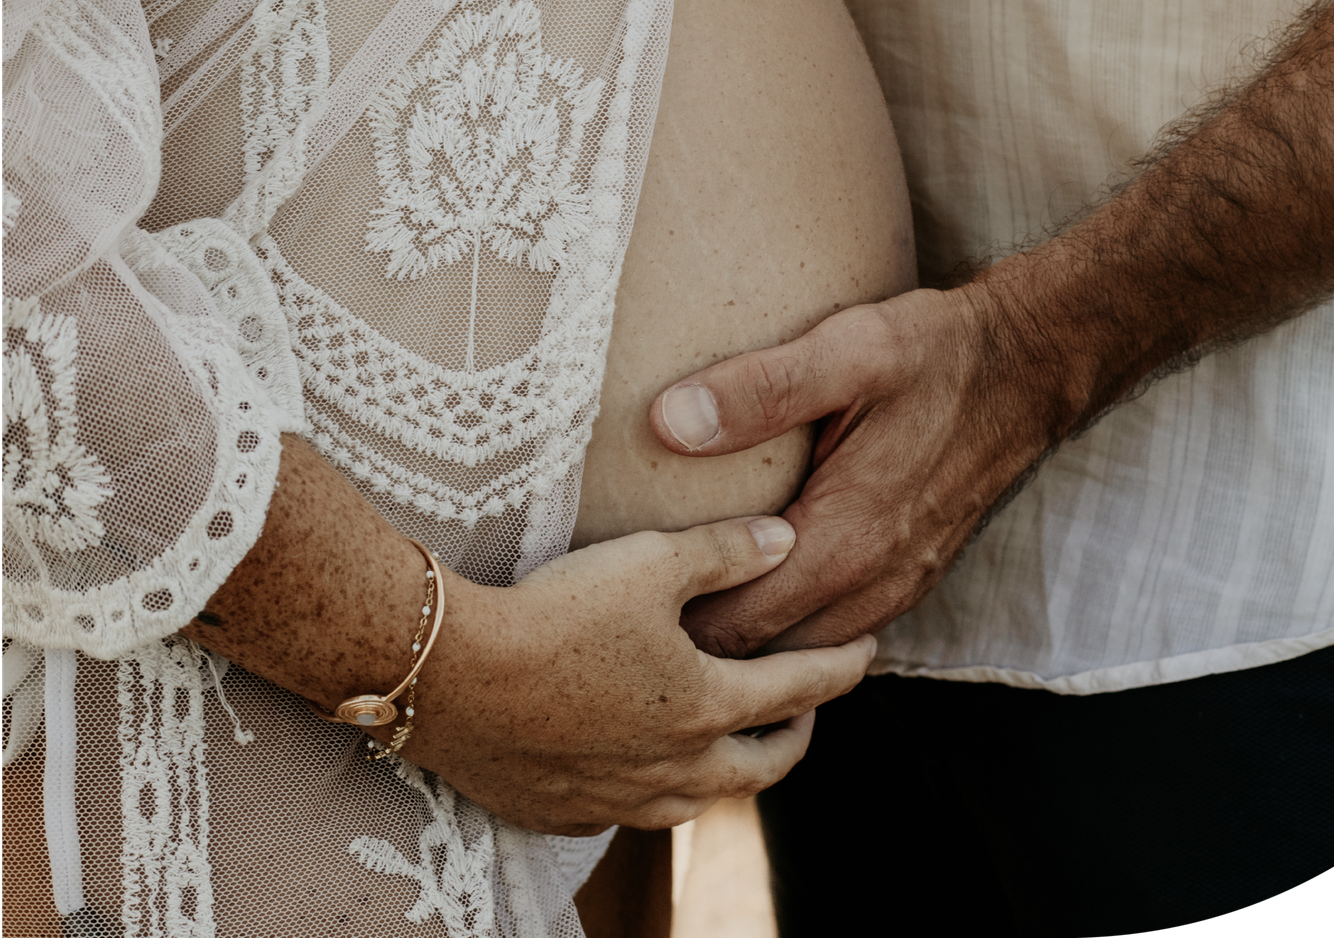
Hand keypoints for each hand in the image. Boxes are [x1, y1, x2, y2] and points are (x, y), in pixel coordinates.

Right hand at [405, 515, 876, 834]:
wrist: (449, 674)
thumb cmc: (555, 612)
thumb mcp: (651, 562)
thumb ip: (728, 551)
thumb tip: (789, 538)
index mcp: (708, 706)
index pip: (803, 689)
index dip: (842, 665)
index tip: (866, 649)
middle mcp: (676, 769)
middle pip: (764, 765)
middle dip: (797, 736)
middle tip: (807, 709)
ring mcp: (619, 800)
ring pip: (699, 798)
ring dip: (728, 768)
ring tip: (728, 739)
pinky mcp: (564, 813)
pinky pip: (630, 812)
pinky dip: (655, 788)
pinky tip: (639, 764)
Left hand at [648, 285, 1065, 658]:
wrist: (1031, 366)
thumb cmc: (937, 354)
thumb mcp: (847, 351)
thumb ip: (758, 389)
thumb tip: (669, 421)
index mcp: (847, 540)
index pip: (736, 626)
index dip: (672, 626)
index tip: (618, 606)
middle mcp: (874, 582)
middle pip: (764, 655)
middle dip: (701, 648)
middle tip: (633, 620)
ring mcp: (898, 585)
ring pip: (804, 651)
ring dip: (750, 645)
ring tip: (684, 617)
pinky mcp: (911, 574)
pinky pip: (839, 628)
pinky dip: (794, 629)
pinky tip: (760, 595)